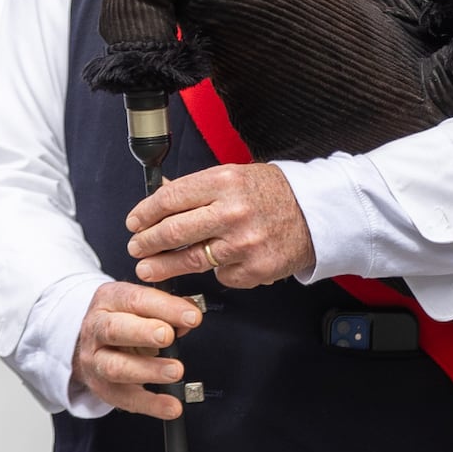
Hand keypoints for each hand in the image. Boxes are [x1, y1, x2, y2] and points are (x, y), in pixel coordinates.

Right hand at [71, 281, 201, 418]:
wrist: (92, 341)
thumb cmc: (126, 317)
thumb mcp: (143, 303)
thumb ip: (170, 307)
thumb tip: (190, 316)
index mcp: (110, 299)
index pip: (136, 300)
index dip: (165, 307)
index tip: (192, 316)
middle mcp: (97, 328)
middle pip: (115, 329)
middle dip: (144, 333)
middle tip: (169, 337)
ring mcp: (95, 360)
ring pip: (115, 367)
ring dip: (148, 371)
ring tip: (175, 372)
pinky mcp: (101, 387)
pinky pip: (125, 398)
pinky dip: (150, 404)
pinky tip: (171, 406)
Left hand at [125, 163, 314, 287]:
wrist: (318, 214)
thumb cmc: (275, 193)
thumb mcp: (237, 176)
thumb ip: (199, 188)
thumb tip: (159, 196)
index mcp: (225, 182)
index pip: (169, 199)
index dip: (145, 213)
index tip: (134, 222)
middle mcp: (232, 212)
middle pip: (172, 231)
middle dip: (146, 243)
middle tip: (136, 247)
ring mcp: (243, 243)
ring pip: (188, 260)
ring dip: (161, 266)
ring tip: (148, 269)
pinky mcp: (252, 269)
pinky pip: (220, 275)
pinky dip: (216, 271)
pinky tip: (217, 263)